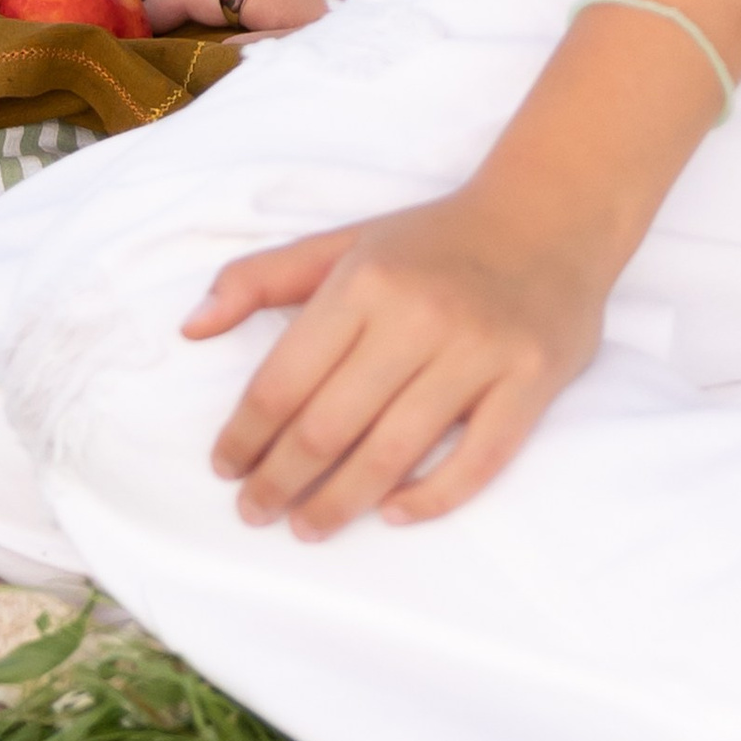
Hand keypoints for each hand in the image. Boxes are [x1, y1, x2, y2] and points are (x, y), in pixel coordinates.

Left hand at [184, 187, 605, 536]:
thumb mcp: (344, 243)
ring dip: (338, 503)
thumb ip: (261, 278)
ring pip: (392, 453)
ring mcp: (480, 352)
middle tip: (256, 514)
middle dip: (279, 482)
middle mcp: (419, 316)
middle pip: (329, 427)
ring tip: (306, 527)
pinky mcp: (531, 381)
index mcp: (365, 282)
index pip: (284, 380)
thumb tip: (190, 328)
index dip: (245, 436)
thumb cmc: (434, 241)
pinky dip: (430, 498)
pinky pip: (476, 462)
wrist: (550, 214)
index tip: (225, 469)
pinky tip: (392, 513)